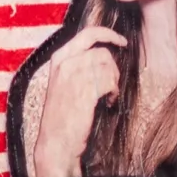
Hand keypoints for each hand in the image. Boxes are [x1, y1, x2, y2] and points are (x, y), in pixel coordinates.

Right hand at [21, 27, 124, 176]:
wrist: (55, 142)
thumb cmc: (62, 114)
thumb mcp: (64, 82)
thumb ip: (78, 64)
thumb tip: (105, 52)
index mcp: (59, 58)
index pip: (88, 33)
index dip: (109, 34)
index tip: (122, 41)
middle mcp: (65, 63)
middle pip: (103, 51)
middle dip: (113, 67)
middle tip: (112, 82)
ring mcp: (74, 76)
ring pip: (109, 67)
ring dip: (113, 82)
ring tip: (106, 96)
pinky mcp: (85, 91)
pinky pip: (110, 82)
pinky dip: (114, 93)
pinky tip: (107, 103)